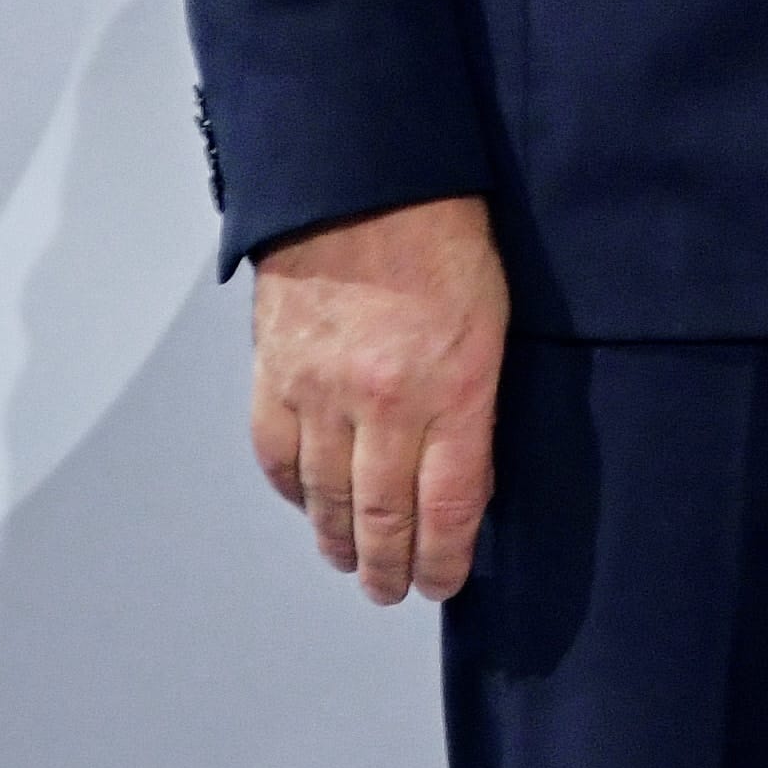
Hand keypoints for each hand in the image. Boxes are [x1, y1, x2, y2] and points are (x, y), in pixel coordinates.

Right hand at [249, 195, 506, 603]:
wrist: (362, 176)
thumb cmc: (442, 236)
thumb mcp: (493, 324)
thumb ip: (476, 405)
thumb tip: (464, 475)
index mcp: (452, 390)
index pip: (447, 509)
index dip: (443, 561)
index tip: (443, 584)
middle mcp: (384, 403)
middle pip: (382, 518)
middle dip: (390, 568)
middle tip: (393, 591)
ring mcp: (321, 391)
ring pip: (324, 497)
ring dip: (338, 540)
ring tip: (351, 561)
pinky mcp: (275, 371)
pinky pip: (276, 453)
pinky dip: (291, 490)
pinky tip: (304, 505)